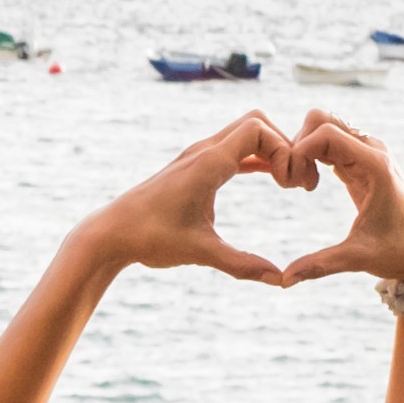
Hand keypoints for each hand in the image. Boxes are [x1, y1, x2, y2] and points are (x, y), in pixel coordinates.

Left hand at [67, 113, 297, 284]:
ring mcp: (197, 157)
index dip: (284, 150)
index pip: (259, 129)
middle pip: (257, 122)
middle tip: (294, 181)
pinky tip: (271, 180)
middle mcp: (203, 152)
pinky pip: (233, 151)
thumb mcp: (200, 252)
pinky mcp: (193, 169)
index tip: (289, 185)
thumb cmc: (149, 239)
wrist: (108, 234)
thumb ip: (242, 264)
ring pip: (245, 134)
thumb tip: (280, 280)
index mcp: (208, 163)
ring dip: (271, 151)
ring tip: (288, 183)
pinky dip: (256, 158)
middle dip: (284, 145)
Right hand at [276, 112, 403, 289]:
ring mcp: (369, 155)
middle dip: (298, 143)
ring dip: (304, 149)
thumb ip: (320, 264)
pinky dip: (312, 156)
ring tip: (301, 184)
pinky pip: (330, 144)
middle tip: (293, 180)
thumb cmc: (400, 253)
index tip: (290, 184)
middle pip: (323, 119)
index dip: (298, 151)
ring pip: (325, 127)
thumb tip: (283, 280)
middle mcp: (373, 152)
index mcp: (375, 166)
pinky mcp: (362, 164)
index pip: (325, 133)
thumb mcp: (358, 258)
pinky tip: (309, 185)